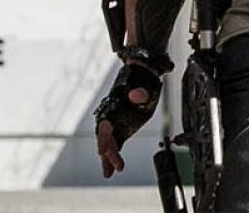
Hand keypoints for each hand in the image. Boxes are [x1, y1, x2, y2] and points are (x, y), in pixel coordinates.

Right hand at [93, 63, 162, 177]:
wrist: (144, 75)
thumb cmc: (143, 80)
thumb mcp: (146, 85)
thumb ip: (141, 92)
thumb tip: (137, 95)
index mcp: (113, 105)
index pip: (105, 125)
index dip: (103, 139)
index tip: (102, 151)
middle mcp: (111, 115)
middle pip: (105, 137)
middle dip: (108, 152)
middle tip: (116, 166)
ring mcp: (116, 122)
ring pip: (108, 142)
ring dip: (107, 157)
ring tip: (108, 174)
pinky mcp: (122, 128)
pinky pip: (115, 144)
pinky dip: (113, 156)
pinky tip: (111, 170)